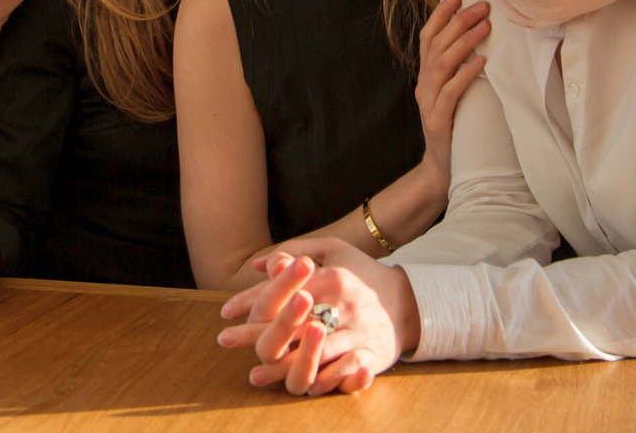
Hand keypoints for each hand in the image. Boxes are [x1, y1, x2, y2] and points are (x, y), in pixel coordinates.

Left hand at [218, 237, 420, 395]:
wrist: (409, 302)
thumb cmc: (363, 273)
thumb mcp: (334, 250)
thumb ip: (297, 250)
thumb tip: (260, 263)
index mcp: (333, 277)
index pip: (285, 289)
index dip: (252, 300)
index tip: (226, 311)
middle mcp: (344, 305)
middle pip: (294, 324)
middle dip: (257, 333)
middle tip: (226, 339)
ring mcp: (358, 332)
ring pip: (315, 353)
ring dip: (283, 365)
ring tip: (254, 373)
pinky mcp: (371, 355)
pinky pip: (341, 373)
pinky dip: (319, 380)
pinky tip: (298, 386)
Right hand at [416, 0, 489, 187]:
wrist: (443, 168)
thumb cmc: (454, 125)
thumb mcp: (451, 93)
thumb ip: (456, 69)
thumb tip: (476, 38)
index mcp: (425, 76)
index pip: (428, 37)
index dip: (440, 14)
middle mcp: (423, 85)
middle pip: (436, 45)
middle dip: (458, 21)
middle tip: (482, 6)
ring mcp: (428, 103)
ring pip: (442, 64)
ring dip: (464, 42)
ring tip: (485, 27)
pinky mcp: (437, 120)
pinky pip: (450, 92)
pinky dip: (465, 74)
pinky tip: (481, 62)